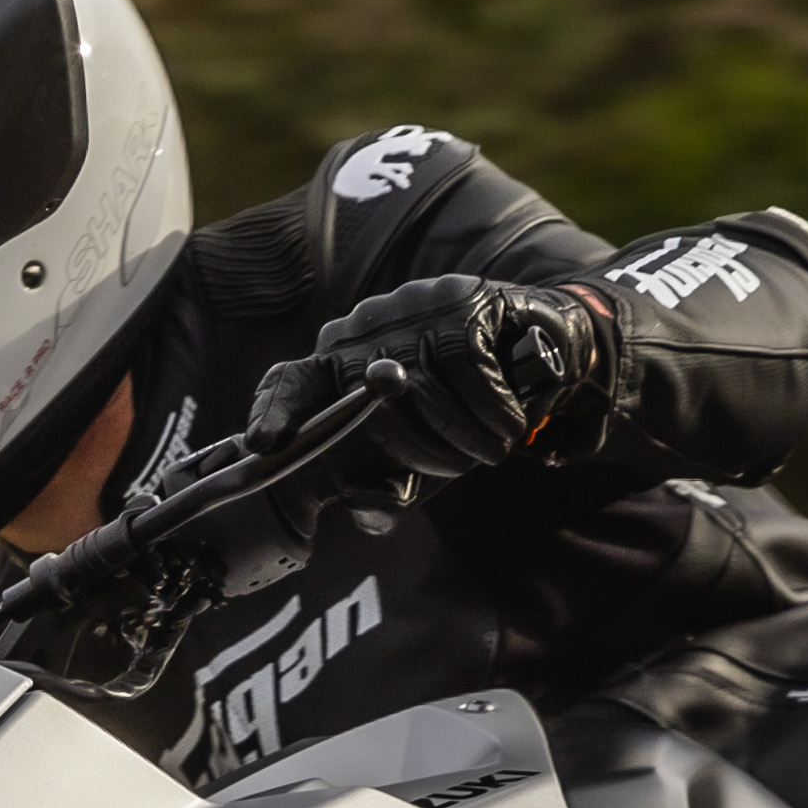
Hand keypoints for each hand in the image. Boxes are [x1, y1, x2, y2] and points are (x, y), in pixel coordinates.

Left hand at [248, 274, 619, 481]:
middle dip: (420, 453)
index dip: (275, 411)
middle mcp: (364, 328)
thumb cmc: (466, 413)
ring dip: (465, 436)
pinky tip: (510, 423)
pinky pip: (470, 369)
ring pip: (423, 389)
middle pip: (367, 404)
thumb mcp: (424, 462)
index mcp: (338, 363)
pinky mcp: (460, 300)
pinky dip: (494, 410)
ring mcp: (410, 307)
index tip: (264, 445)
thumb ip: (390, 492)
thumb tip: (366, 508)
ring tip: (491, 449)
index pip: (291, 381)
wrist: (543, 355)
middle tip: (458, 471)